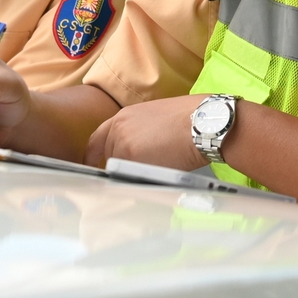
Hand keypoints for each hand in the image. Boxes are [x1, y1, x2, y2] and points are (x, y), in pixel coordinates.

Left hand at [85, 95, 208, 170]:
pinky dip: (139, 180)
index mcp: (124, 116)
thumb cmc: (192, 119)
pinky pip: (128, 177)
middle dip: (119, 166)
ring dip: (131, 173)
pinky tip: (155, 176)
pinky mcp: (130, 160)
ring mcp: (121, 145)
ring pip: (119, 169)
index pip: (98, 138)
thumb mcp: (158, 117)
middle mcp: (118, 129)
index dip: (94, 154)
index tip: (93, 164)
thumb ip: (140, 131)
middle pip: (108, 156)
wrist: (204, 123)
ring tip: (154, 173)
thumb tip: (141, 148)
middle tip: (135, 174)